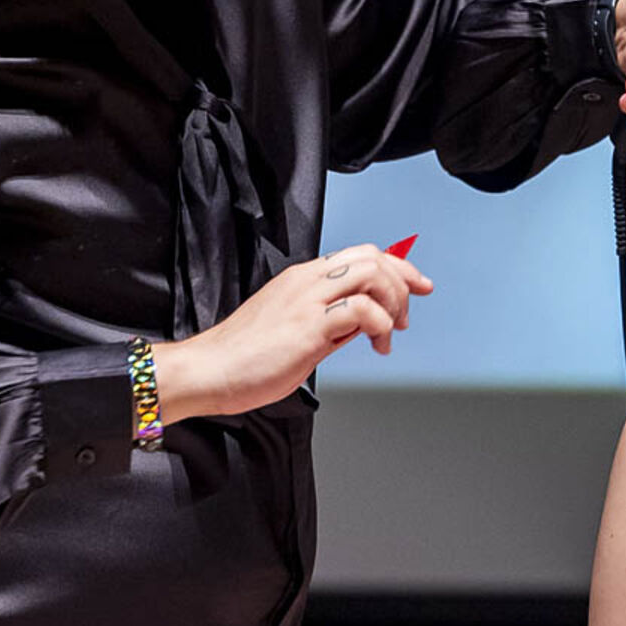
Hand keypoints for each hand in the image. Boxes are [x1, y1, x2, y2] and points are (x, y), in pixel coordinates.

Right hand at [151, 244, 432, 423]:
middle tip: (407, 314)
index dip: (397, 266)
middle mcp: (307, 280)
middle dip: (402, 281)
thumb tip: (364, 325)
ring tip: (390, 333)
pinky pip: (360, 310)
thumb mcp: (294, 330)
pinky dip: (379, 324)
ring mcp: (307, 300)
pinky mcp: (307, 326)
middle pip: (371, 257)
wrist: (208, 370)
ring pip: (370, 274)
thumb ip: (330, 322)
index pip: (361, 255)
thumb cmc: (244, 357)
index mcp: (303, 278)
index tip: (418, 285)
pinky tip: (376, 344)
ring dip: (393, 301)